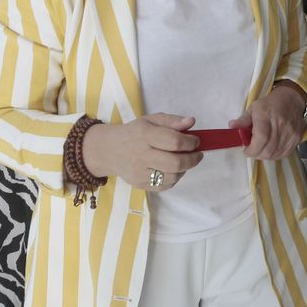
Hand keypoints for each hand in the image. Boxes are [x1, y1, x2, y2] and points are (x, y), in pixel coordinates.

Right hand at [82, 113, 203, 192]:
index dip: (191, 142)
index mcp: (145, 135)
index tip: (196, 141)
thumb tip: (191, 121)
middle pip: (175, 163)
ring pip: (172, 177)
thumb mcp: (151, 120)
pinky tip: (173, 170)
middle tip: (197, 154)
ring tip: (184, 161)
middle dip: (192, 159)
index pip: (174, 141)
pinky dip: (175, 178)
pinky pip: (165, 186)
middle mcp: (142, 155)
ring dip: (184, 169)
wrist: (109, 150)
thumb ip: (172, 120)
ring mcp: (140, 173)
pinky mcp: (140, 184)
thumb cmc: (134, 133)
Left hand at [236, 82, 306, 160]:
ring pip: (275, 154)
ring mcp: (290, 133)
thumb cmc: (270, 104)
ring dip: (265, 155)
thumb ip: (243, 120)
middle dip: (256, 154)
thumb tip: (231, 127)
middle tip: (252, 151)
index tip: (246, 151)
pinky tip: (270, 150)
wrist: (292, 100)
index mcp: (266, 116)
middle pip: (268, 150)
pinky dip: (275, 155)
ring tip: (260, 149)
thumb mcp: (254, 108)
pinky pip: (284, 154)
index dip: (252, 149)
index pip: (261, 139)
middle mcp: (280, 126)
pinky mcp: (296, 139)